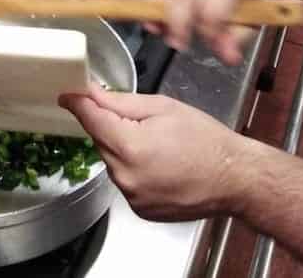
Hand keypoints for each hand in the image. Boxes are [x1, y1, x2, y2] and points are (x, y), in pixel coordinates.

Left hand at [60, 86, 248, 220]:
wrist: (234, 178)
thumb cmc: (205, 139)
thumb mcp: (162, 107)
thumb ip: (120, 101)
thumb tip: (90, 93)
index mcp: (130, 147)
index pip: (91, 120)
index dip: (78, 104)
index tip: (68, 94)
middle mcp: (125, 177)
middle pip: (101, 141)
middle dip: (111, 126)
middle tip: (138, 119)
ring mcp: (132, 197)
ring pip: (112, 161)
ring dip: (122, 149)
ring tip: (156, 144)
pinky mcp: (140, 210)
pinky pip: (125, 180)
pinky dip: (133, 169)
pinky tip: (158, 163)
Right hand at [139, 0, 268, 63]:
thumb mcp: (253, 16)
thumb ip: (237, 37)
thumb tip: (227, 56)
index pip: (212, 11)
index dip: (210, 33)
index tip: (212, 44)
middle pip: (181, 0)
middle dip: (178, 27)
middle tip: (180, 44)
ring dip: (154, 11)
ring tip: (159, 29)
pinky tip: (153, 13)